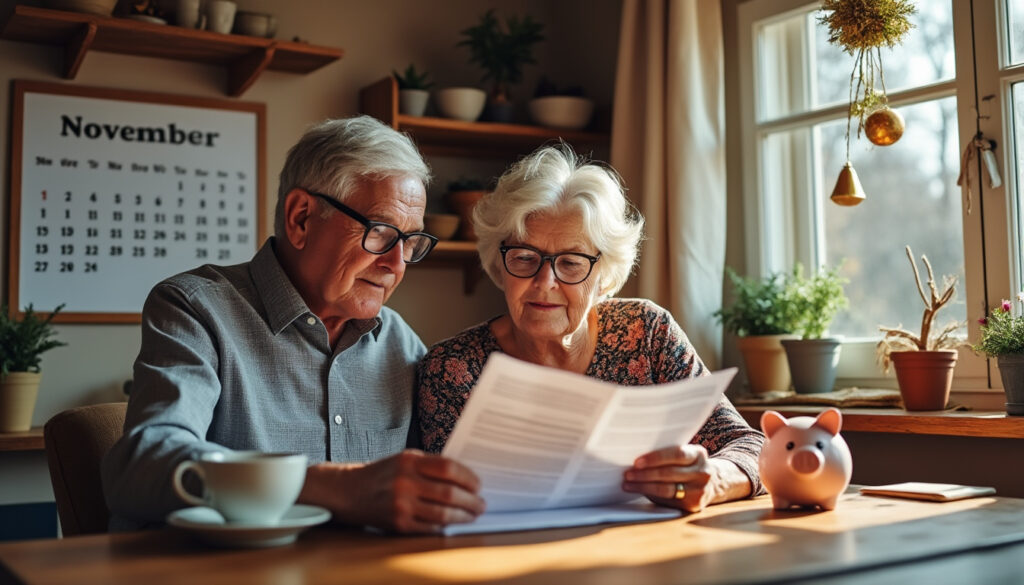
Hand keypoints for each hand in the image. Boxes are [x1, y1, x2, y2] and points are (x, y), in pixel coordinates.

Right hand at [299, 449, 485, 533]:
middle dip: (472, 501)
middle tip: (482, 504)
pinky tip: (453, 522)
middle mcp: (405, 483)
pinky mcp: (398, 524)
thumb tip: (466, 479)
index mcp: (409, 461)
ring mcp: (401, 505)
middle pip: (450, 494)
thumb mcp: (405, 459)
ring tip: (473, 515)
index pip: (449, 468)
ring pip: (443, 514)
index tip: (479, 484)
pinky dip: (446, 526)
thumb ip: (432, 465)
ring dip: (464, 516)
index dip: (469, 477)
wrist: (349, 491)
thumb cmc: (384, 473)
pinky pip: (430, 527)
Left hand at [621, 444, 714, 512]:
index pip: (677, 454)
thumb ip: (668, 455)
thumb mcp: (686, 456)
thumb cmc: (688, 466)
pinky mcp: (694, 505)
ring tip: (628, 484)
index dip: (656, 458)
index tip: (637, 462)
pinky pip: (668, 500)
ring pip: (666, 489)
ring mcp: (699, 490)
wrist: (713, 483)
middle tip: (628, 474)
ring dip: (644, 487)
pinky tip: (640, 492)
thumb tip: (636, 460)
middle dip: (645, 474)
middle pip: (669, 473)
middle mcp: (702, 472)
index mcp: (698, 454)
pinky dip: (651, 496)